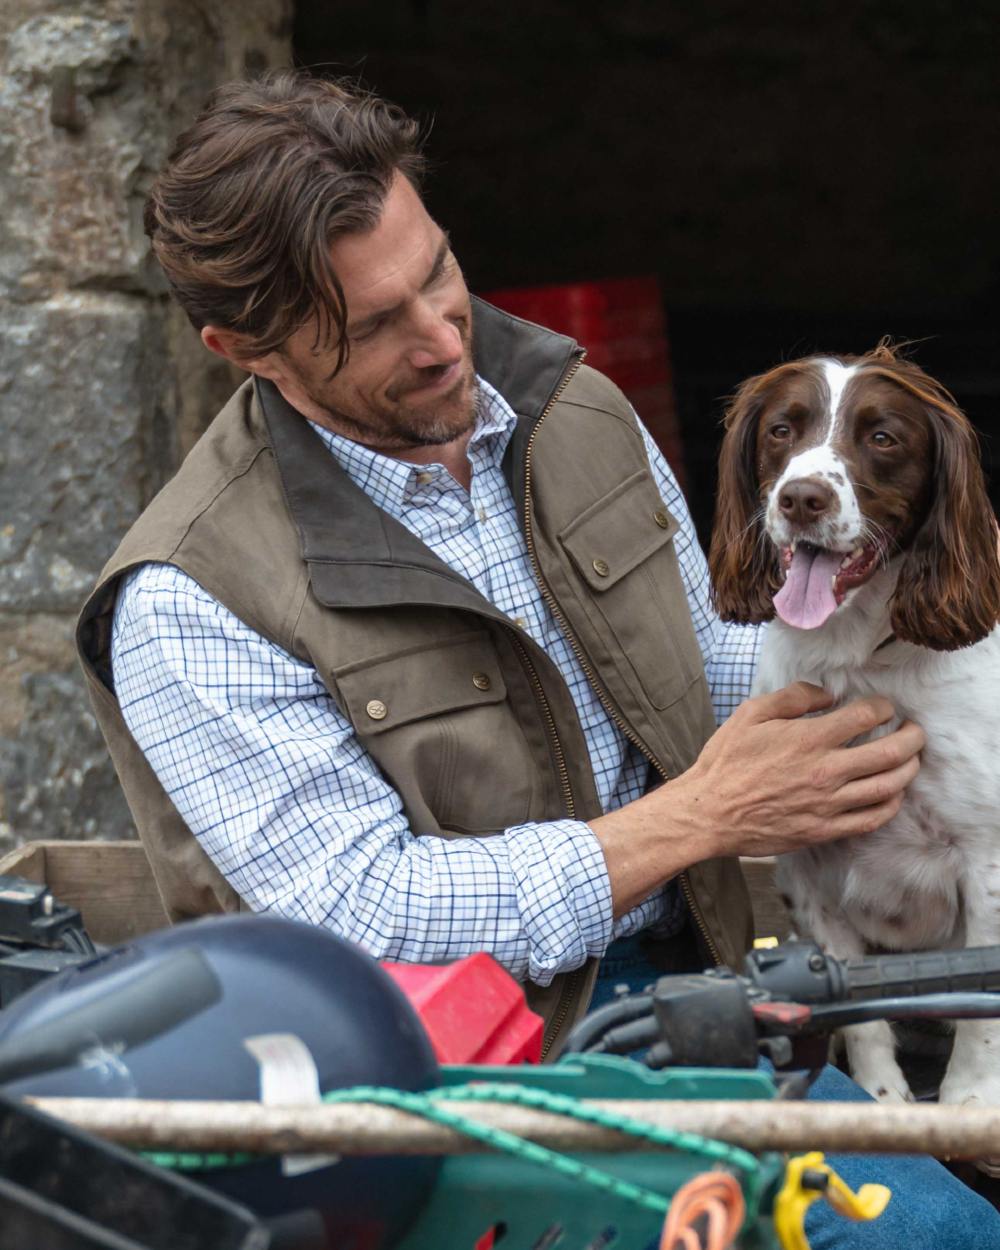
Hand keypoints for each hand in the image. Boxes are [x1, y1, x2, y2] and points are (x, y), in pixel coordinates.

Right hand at [591, 681, 923, 915]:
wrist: (709, 812)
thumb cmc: (726, 761)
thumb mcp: (751, 713)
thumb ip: (793, 698)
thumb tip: (827, 694)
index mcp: (808, 738)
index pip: (865, 717)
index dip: (882, 708)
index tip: (884, 707)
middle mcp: (826, 771)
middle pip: (889, 753)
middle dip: (911, 738)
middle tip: (915, 731)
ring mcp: (829, 804)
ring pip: (888, 787)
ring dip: (908, 770)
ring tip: (910, 760)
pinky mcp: (825, 829)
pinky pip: (872, 818)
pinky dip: (890, 804)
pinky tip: (891, 794)